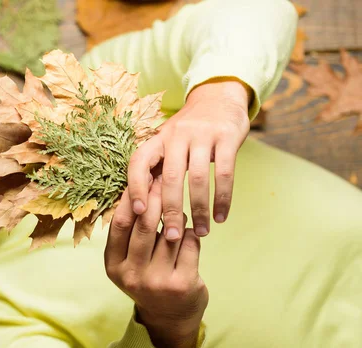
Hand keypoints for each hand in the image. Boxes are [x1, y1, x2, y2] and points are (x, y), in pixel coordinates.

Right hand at [105, 176, 207, 347]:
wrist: (169, 318)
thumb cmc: (148, 277)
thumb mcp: (128, 261)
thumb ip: (129, 232)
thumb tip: (137, 186)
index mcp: (113, 266)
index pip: (120, 223)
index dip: (131, 197)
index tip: (143, 179)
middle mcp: (132, 275)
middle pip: (144, 224)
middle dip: (157, 197)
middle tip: (166, 179)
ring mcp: (157, 281)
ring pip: (171, 231)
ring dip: (177, 218)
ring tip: (178, 215)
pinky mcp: (182, 284)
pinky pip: (190, 243)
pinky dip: (191, 234)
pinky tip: (188, 239)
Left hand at [128, 78, 251, 240]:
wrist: (219, 97)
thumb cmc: (188, 131)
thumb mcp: (168, 142)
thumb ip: (157, 169)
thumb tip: (141, 209)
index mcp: (157, 138)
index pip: (138, 162)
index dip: (135, 187)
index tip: (139, 213)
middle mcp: (176, 134)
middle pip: (169, 178)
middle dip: (170, 211)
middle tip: (170, 237)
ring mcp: (202, 134)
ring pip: (197, 179)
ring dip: (199, 209)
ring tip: (202, 232)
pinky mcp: (226, 137)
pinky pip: (224, 173)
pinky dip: (223, 199)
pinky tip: (221, 217)